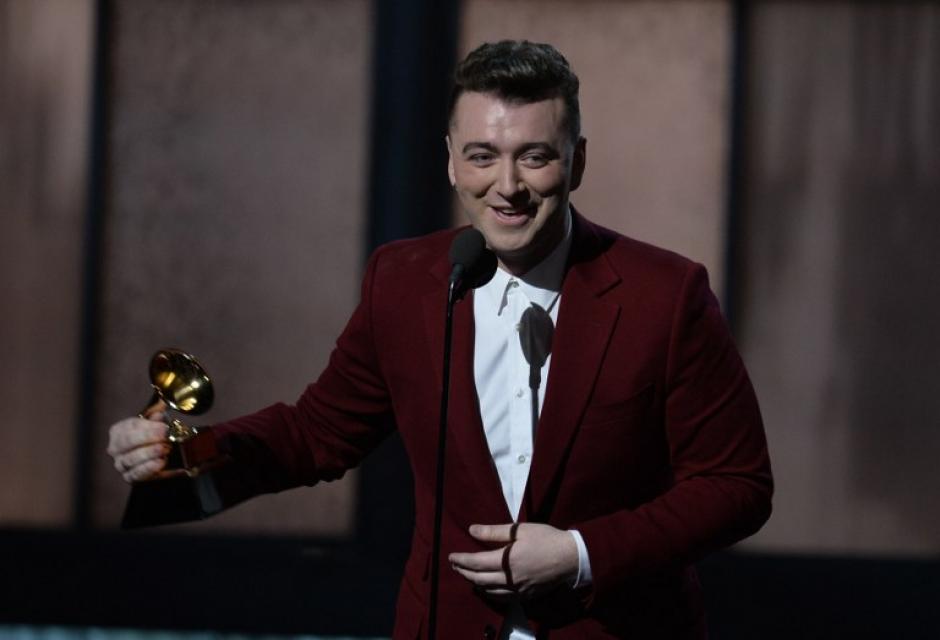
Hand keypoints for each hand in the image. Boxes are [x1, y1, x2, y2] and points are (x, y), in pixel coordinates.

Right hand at [106, 401, 180, 482]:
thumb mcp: (155, 420)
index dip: (147, 428)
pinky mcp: (130, 477)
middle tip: (165, 437)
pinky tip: (161, 462)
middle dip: (147, 439)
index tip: (163, 427)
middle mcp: (115, 448)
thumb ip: (158, 413)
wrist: (157, 452)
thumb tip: (162, 406)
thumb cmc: (153, 433)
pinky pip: (136, 475)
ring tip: (165, 449)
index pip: (128, 428)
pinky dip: (149, 469)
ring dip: (150, 454)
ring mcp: (121, 464)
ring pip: (131, 460)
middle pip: (126, 443)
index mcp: (119, 431)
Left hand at [448, 522, 578, 599]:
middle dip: (464, 572)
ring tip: (467, 575)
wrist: (571, 558)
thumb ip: (494, 532)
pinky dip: (490, 593)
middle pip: (479, 579)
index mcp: (506, 561)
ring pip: (489, 591)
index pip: (476, 563)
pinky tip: (487, 588)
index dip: (461, 560)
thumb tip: (471, 530)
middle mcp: (509, 579)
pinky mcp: (526, 596)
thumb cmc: (546, 538)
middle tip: (455, 565)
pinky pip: (502, 597)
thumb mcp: (520, 530)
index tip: (450, 556)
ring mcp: (518, 590)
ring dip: (475, 583)